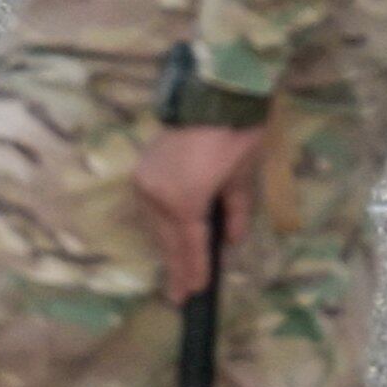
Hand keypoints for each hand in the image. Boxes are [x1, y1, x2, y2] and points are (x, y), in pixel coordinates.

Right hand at [132, 121, 264, 301]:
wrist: (210, 89)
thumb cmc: (235, 131)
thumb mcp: (243, 175)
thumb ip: (236, 211)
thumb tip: (230, 241)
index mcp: (184, 201)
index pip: (191, 245)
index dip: (195, 270)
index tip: (195, 294)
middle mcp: (157, 195)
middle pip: (168, 240)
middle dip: (176, 268)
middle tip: (179, 297)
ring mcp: (145, 181)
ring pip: (156, 225)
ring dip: (166, 246)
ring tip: (175, 272)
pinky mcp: (142, 169)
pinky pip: (151, 207)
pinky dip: (161, 224)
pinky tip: (168, 237)